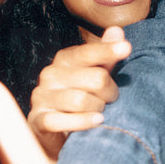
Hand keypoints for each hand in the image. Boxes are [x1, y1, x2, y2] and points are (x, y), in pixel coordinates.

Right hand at [27, 26, 130, 157]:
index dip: (107, 51)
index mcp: (64, 60)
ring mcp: (42, 97)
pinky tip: (97, 121)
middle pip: (94, 79)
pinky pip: (62, 120)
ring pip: (81, 100)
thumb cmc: (80, 101)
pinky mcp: (38, 120)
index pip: (88, 52)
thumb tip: (117, 30)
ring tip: (102, 112)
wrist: (56, 133)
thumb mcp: (95, 76)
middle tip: (112, 99)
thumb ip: (105, 56)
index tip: (126, 48)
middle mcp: (50, 75)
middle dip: (110, 91)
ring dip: (98, 108)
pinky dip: (83, 122)